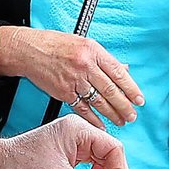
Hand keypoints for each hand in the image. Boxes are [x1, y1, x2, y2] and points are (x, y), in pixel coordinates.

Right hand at [0, 26, 143, 126]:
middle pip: (111, 90)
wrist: (29, 50)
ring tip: (121, 121)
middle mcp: (85, 65)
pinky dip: (93, 119)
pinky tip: (101, 125)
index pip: (119, 73)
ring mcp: (74, 80)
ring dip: (112, 114)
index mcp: (94, 51)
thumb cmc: (55, 45)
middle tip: (132, 115)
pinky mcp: (64, 92)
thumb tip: (124, 69)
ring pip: (98, 101)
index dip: (131, 89)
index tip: (139, 100)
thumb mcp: (84, 43)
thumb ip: (104, 58)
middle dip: (124, 106)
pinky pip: (82, 108)